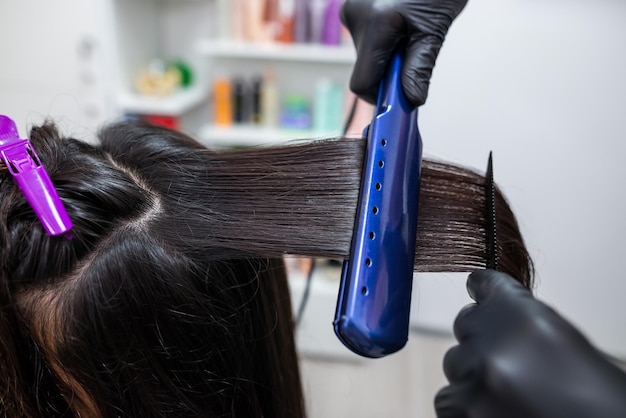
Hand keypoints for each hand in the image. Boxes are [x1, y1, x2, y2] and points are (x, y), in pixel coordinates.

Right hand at [341, 0, 467, 105]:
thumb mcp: (434, 28)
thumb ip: (419, 68)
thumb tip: (411, 100)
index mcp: (375, 24)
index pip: (362, 83)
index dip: (380, 96)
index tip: (399, 97)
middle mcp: (355, 16)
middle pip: (364, 68)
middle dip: (387, 71)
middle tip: (412, 54)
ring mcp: (351, 9)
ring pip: (365, 53)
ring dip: (386, 53)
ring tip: (409, 30)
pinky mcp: (353, 5)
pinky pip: (365, 36)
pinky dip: (382, 39)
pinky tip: (399, 22)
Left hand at [435, 269, 625, 417]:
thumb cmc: (597, 399)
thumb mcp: (567, 344)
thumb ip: (524, 324)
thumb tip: (494, 313)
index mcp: (527, 321)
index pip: (488, 286)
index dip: (483, 290)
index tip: (477, 288)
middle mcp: (495, 348)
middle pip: (466, 327)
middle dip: (483, 339)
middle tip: (508, 363)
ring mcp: (475, 384)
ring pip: (455, 365)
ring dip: (474, 376)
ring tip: (511, 395)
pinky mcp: (463, 415)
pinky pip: (449, 399)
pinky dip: (467, 406)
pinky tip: (497, 412)